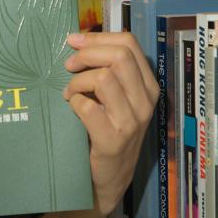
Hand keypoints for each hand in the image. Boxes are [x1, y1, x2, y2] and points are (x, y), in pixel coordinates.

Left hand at [61, 31, 158, 214]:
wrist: (107, 180)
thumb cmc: (106, 132)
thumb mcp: (116, 99)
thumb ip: (107, 71)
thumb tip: (77, 40)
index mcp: (148, 86)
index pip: (129, 44)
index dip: (97, 37)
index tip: (74, 41)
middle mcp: (146, 101)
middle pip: (119, 55)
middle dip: (87, 54)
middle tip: (68, 65)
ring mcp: (132, 122)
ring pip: (103, 78)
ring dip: (77, 81)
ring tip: (69, 92)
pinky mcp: (113, 140)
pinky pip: (88, 107)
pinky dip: (74, 102)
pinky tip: (71, 109)